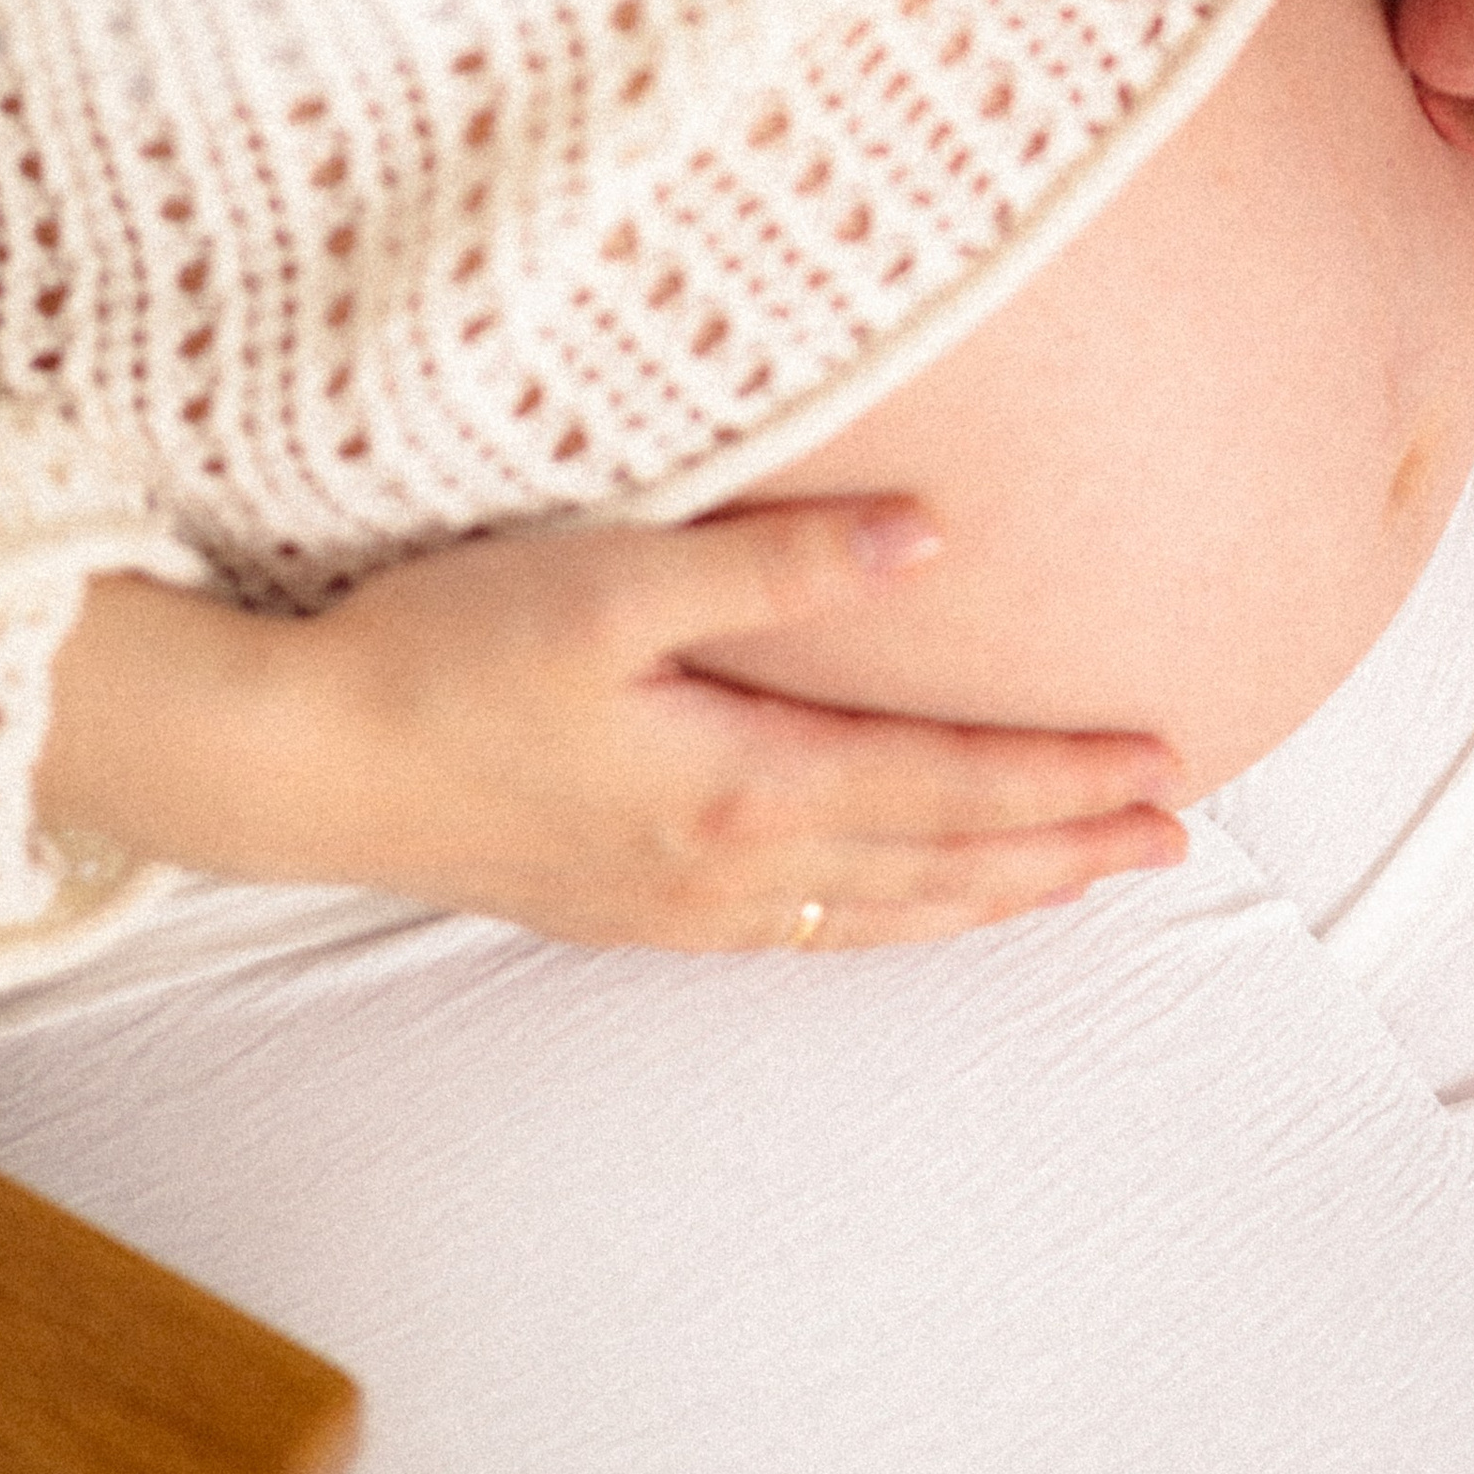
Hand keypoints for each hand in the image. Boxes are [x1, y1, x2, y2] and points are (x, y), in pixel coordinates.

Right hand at [39, 503, 1186, 953]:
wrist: (304, 761)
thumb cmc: (447, 651)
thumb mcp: (615, 580)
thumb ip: (779, 563)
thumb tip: (931, 538)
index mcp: (742, 786)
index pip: (947, 785)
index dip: (1061, 776)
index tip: (1163, 761)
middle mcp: (729, 870)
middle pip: (936, 868)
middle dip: (1061, 853)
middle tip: (1170, 837)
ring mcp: (678, 906)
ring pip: (878, 917)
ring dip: (988, 897)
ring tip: (1075, 880)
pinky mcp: (628, 912)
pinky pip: (806, 935)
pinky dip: (891, 923)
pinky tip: (905, 909)